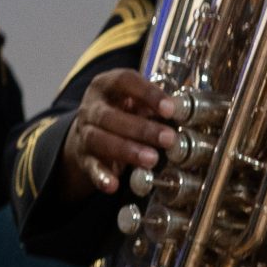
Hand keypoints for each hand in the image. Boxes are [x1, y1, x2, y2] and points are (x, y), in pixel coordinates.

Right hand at [59, 69, 178, 198]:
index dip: (148, 93)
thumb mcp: (138, 100)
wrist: (92, 130)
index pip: (124, 81)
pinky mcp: (83, 157)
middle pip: (109, 116)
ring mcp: (84, 132)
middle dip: (141, 128)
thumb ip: (155, 104)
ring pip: (99, 140)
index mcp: (107, 85)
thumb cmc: (124, 111)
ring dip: (126, 150)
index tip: (170, 109)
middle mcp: (91, 107)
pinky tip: (113, 185)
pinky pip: (90, 167)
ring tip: (151, 160)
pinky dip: (101, 176)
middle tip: (168, 139)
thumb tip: (183, 110)